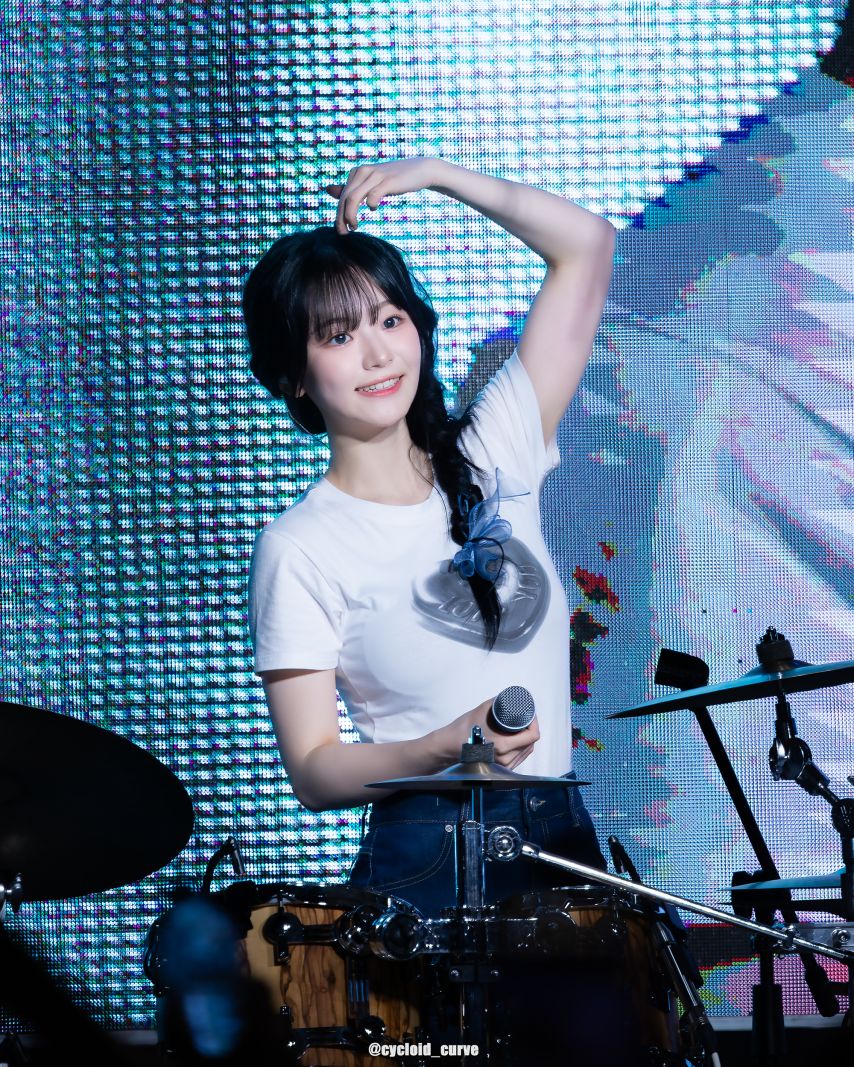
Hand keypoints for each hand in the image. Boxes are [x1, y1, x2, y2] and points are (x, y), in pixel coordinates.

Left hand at [325, 158, 444, 233]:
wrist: (420, 170)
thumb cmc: (394, 180)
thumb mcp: (371, 183)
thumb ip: (351, 188)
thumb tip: (328, 190)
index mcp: (357, 172)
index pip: (342, 197)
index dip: (338, 214)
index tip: (342, 230)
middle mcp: (363, 171)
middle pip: (345, 198)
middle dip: (340, 218)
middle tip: (343, 233)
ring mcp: (375, 175)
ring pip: (353, 198)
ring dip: (350, 216)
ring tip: (354, 227)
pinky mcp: (387, 181)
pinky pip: (372, 196)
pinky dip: (370, 205)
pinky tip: (373, 208)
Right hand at [454, 696, 539, 770]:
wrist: (451, 745)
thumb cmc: (466, 727)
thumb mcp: (485, 709)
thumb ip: (502, 703)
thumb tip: (514, 698)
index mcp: (503, 745)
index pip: (532, 735)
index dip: (534, 722)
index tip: (529, 714)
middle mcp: (506, 758)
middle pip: (531, 743)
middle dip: (530, 729)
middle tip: (526, 718)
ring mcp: (504, 765)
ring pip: (527, 750)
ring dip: (527, 738)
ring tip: (521, 727)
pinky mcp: (502, 769)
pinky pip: (520, 757)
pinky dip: (522, 747)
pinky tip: (517, 739)